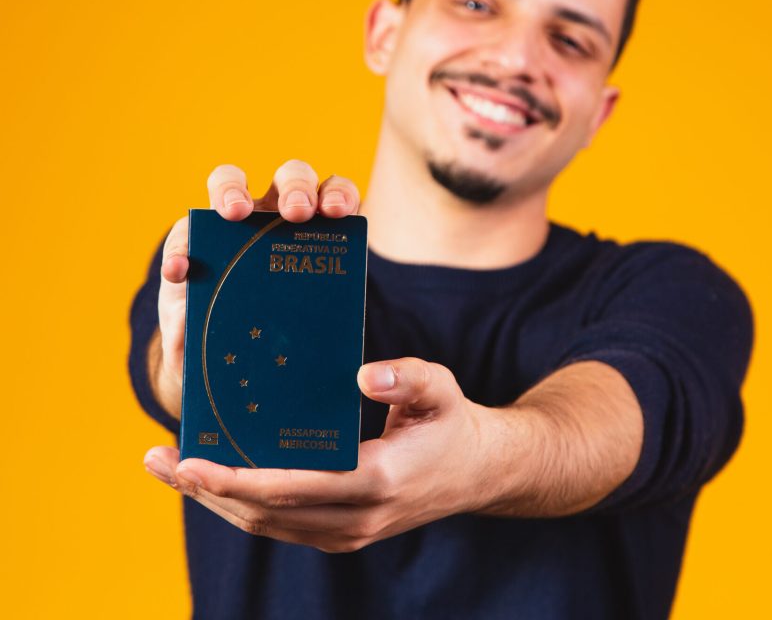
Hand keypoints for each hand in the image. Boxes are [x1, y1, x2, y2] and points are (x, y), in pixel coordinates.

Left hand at [144, 357, 500, 551]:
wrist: (476, 471)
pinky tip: (214, 481)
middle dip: (204, 489)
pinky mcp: (340, 533)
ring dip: (213, 499)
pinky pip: (279, 524)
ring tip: (170, 471)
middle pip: (262, 512)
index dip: (232, 477)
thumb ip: (407, 379)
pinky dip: (239, 505)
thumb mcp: (440, 388)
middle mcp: (354, 520)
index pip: (289, 487)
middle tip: (157, 461)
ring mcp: (346, 534)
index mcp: (375, 482)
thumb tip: (364, 376)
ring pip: (264, 524)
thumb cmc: (452, 423)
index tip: (187, 460)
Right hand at [151, 161, 360, 418]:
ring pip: (230, 182)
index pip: (332, 193)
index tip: (340, 213)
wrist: (220, 356)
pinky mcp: (188, 244)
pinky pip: (183, 237)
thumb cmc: (275, 332)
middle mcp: (273, 216)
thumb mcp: (300, 327)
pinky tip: (183, 272)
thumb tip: (346, 359)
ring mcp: (228, 226)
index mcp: (314, 229)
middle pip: (288, 177)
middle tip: (297, 213)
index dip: (339, 193)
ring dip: (232, 191)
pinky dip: (182, 251)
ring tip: (234, 214)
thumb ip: (319, 325)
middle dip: (296, 188)